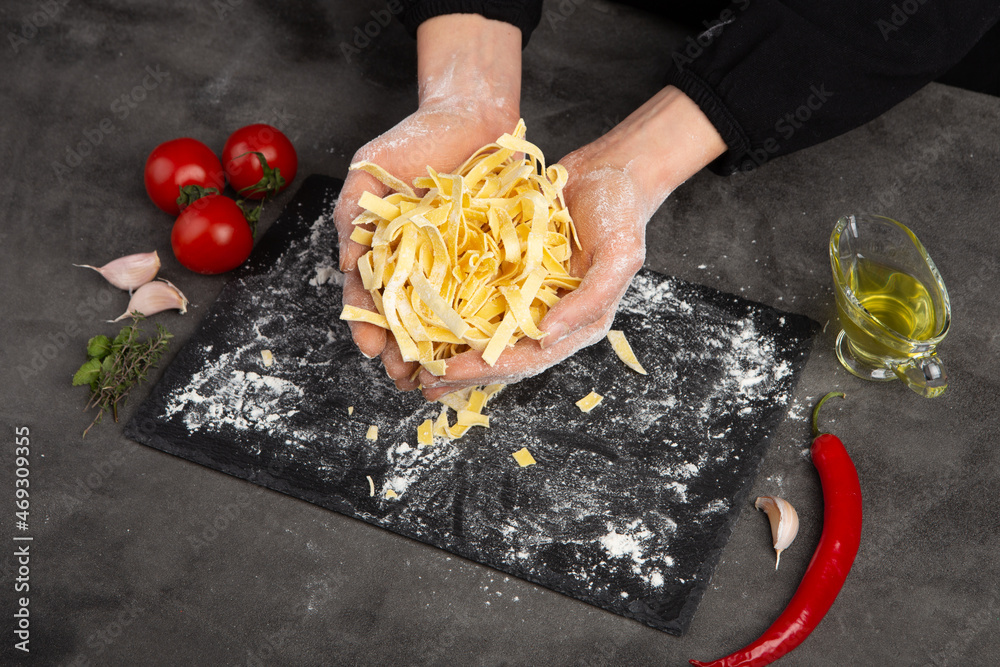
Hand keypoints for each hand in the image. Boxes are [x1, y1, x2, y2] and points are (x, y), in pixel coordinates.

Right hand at [333, 14, 521, 390]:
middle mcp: (417, 264)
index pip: (370, 296)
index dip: (367, 323)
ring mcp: (454, 263)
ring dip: (438, 348)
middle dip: (402, 349)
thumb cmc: (413, 140)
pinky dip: (478, 320)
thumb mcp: (369, 169)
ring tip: (436, 375)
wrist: (470, 115)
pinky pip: (484, 293)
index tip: (371, 347)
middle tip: (404, 376)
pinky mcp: (489, 256)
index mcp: (384, 251)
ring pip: (443, 315)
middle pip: (406, 317)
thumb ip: (351, 213)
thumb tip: (342, 266)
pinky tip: (477, 345)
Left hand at [418, 86, 727, 400]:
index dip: (488, 368)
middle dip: (464, 371)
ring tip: (416, 369)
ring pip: (489, 334)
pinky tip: (426, 322)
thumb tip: (548, 335)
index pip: (529, 357)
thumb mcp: (620, 255)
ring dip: (455, 353)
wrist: (610, 172)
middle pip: (503, 354)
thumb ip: (590, 299)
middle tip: (423, 381)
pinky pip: (481, 299)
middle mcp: (551, 317)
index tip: (449, 372)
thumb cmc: (620, 213)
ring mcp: (531, 297)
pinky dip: (455, 314)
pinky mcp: (514, 275)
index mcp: (578, 322)